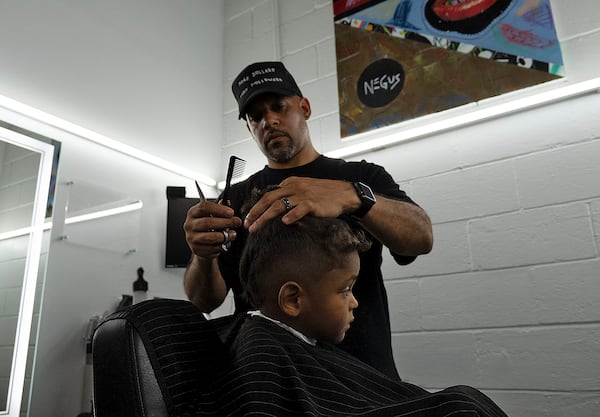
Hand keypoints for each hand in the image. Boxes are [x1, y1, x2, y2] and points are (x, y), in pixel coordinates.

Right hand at [184, 201, 242, 257]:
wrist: (201, 243)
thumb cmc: (208, 226)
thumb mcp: (213, 215)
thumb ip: (220, 209)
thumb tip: (227, 202)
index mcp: (193, 213)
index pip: (204, 207)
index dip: (219, 209)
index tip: (231, 212)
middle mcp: (189, 225)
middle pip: (207, 222)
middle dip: (225, 222)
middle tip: (237, 222)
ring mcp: (191, 238)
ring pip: (210, 237)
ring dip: (225, 236)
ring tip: (233, 234)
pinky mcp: (196, 249)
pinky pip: (212, 248)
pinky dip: (221, 246)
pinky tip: (225, 242)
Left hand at [243, 177, 359, 232]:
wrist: (345, 194)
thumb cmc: (324, 195)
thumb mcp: (304, 190)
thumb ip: (290, 195)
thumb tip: (276, 208)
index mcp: (290, 183)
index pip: (268, 194)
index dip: (256, 207)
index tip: (249, 218)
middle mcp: (294, 187)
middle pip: (269, 199)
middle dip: (255, 212)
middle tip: (247, 224)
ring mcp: (303, 194)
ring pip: (278, 205)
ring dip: (265, 217)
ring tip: (256, 227)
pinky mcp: (313, 203)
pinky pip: (300, 209)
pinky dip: (291, 215)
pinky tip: (284, 222)